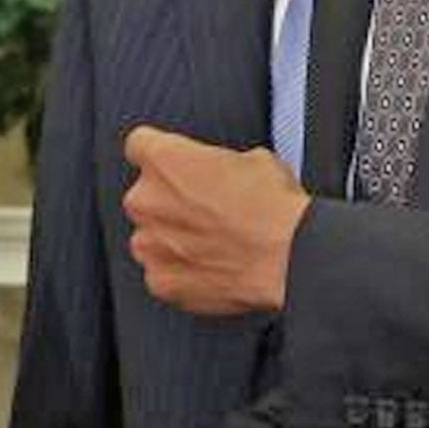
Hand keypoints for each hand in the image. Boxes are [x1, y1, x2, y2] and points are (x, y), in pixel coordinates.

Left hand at [123, 125, 308, 312]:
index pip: (140, 145)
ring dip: (172, 238)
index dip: (162, 157)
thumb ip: (215, 162)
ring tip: (213, 243)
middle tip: (206, 210)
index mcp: (163, 159)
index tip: (173, 166)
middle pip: (145, 195)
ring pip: (151, 236)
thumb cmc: (273, 207)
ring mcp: (148, 244)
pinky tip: (211, 267)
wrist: (288, 258)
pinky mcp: (160, 281)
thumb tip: (218, 172)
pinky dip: (181, 271)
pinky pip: (162, 272)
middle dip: (169, 202)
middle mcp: (145, 200)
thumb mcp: (251, 158)